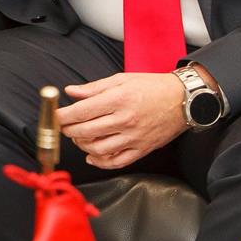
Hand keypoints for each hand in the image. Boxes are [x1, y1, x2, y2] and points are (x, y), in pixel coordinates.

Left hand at [58, 72, 186, 169]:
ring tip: (79, 137)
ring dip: (82, 145)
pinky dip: (101, 162)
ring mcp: (134, 137)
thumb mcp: (121, 79)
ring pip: (98, 149)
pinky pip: (117, 161)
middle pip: (86, 132)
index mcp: (118, 99)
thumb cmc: (152, 86)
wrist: (184, 100)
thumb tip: (70, 92)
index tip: (55, 116)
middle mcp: (125, 120)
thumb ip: (94, 88)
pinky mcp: (142, 149)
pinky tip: (92, 155)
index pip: (81, 112)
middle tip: (64, 126)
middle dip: (68, 130)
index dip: (62, 116)